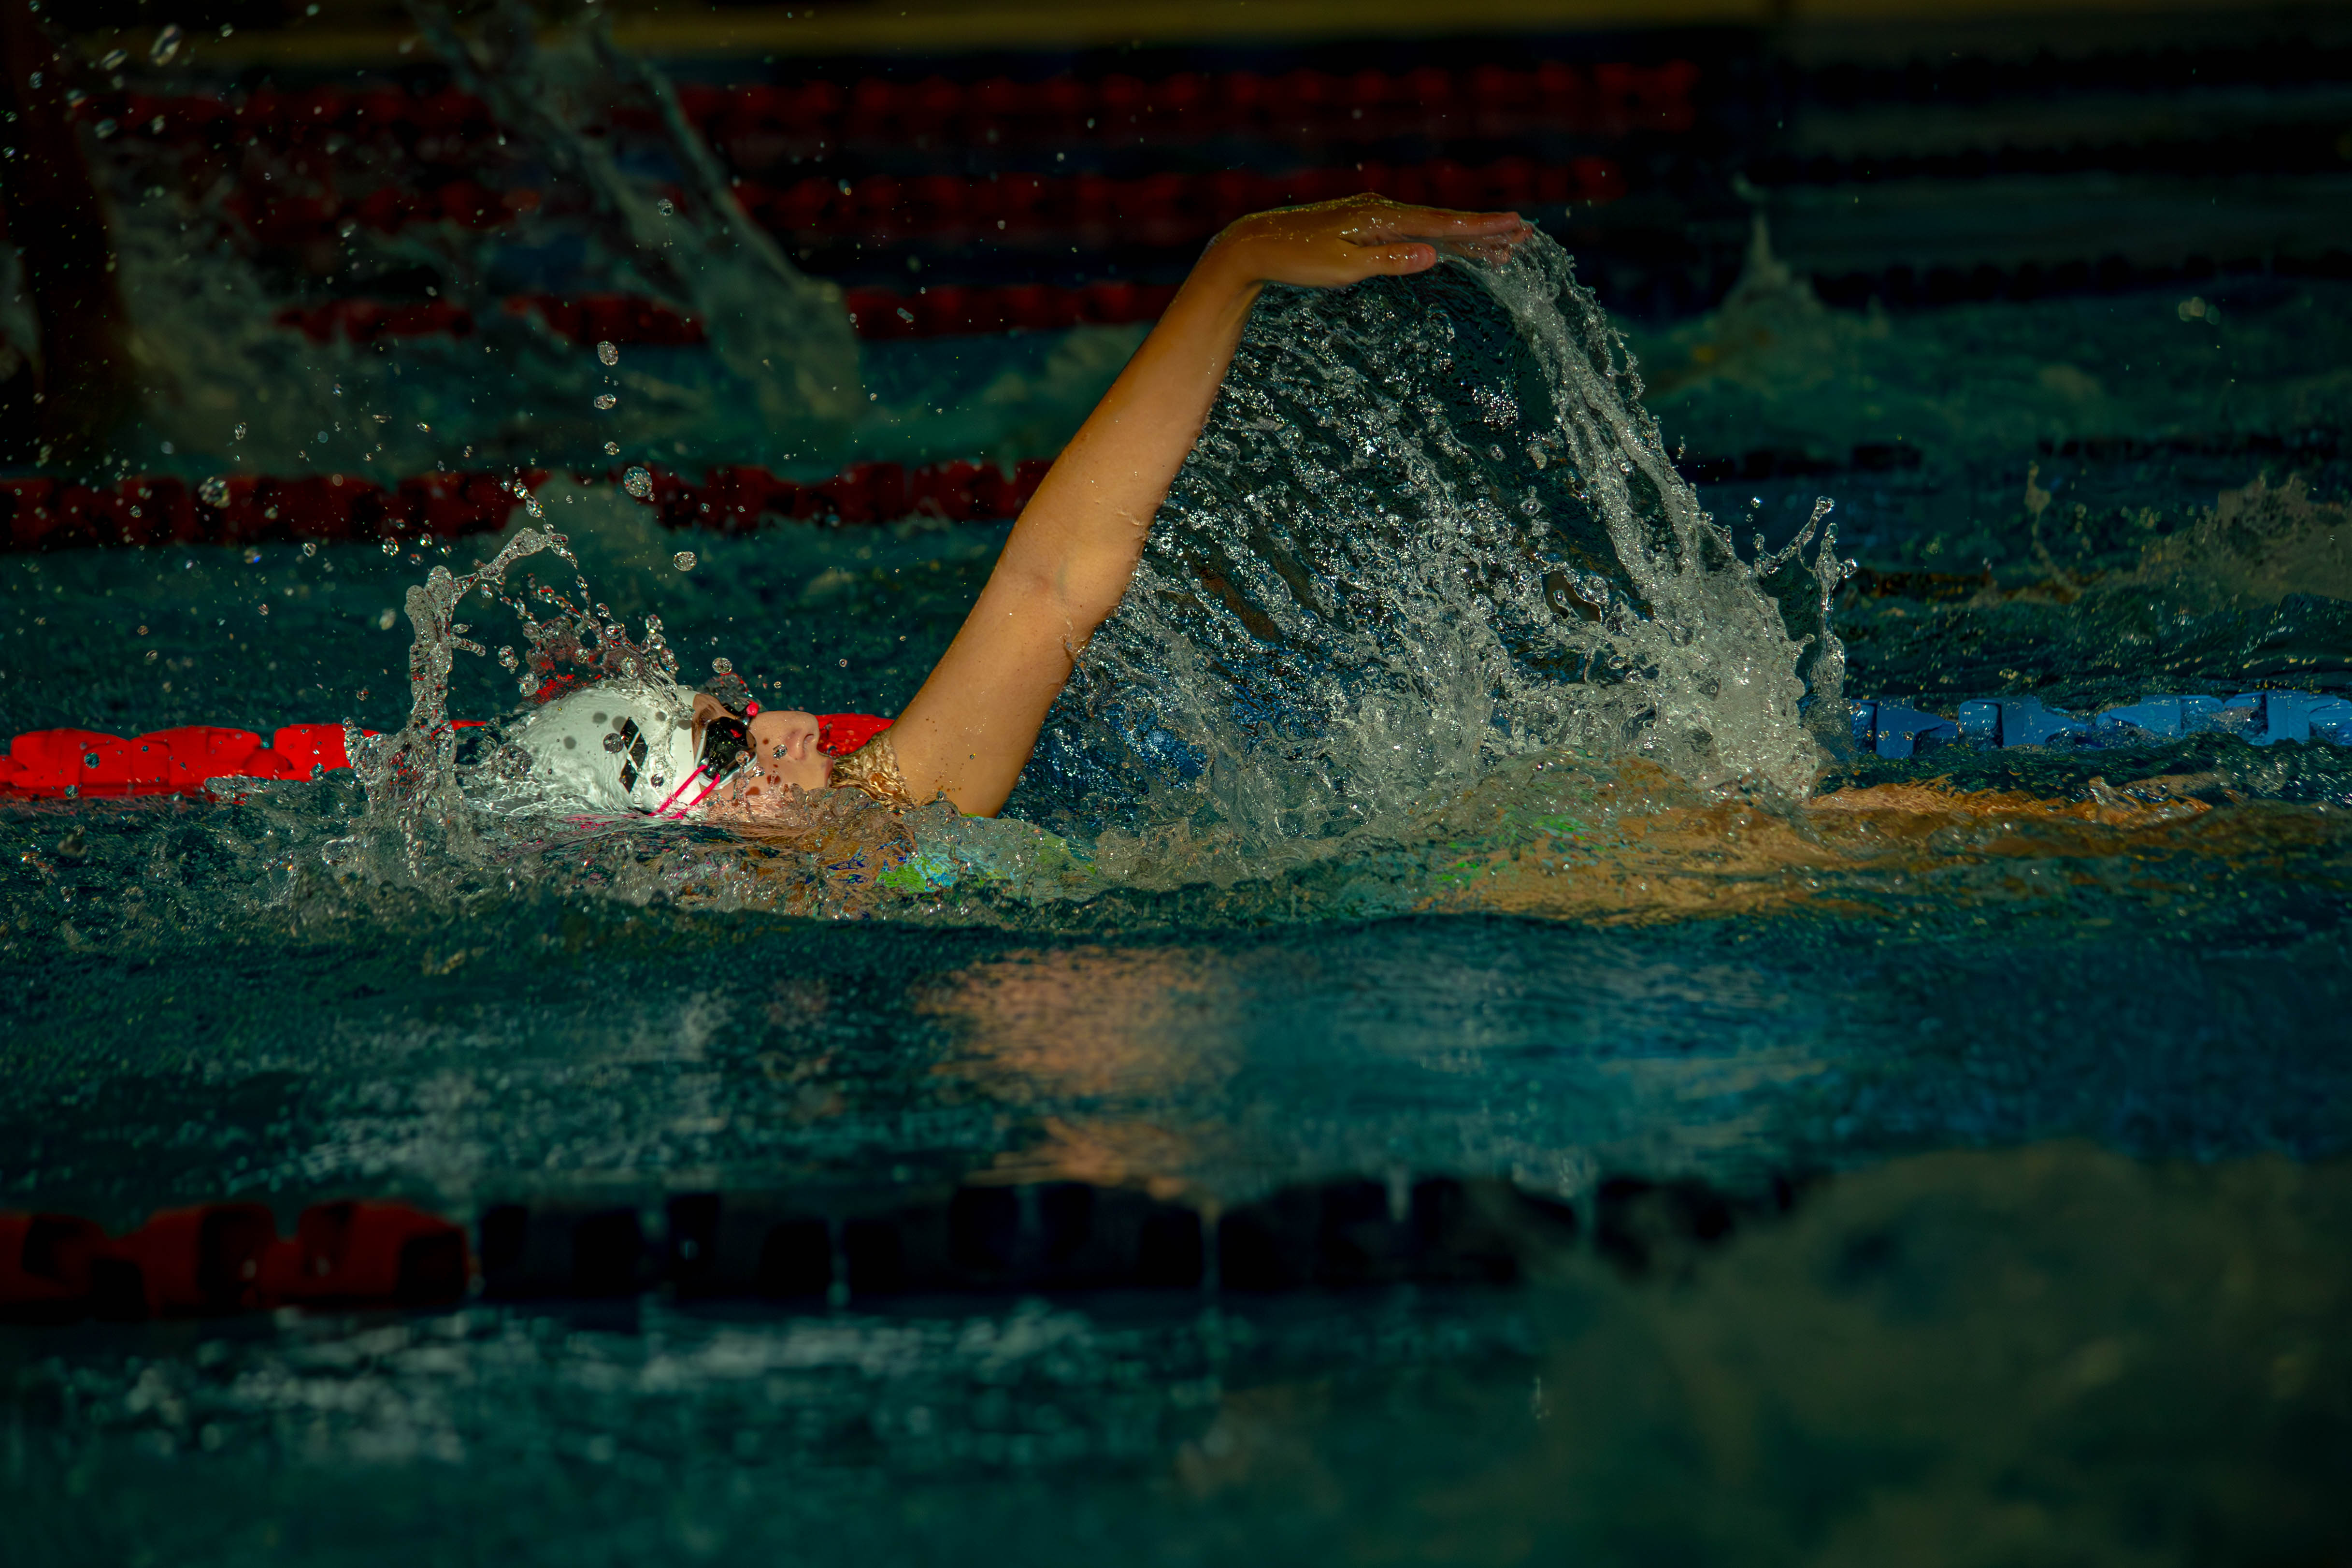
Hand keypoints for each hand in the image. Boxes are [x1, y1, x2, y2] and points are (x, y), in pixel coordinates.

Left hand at [1204, 194, 1529, 290]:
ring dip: (1465, 239)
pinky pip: (1411, 232)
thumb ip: (1389, 261)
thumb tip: (1433, 254)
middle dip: (1485, 231)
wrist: (1257, 244)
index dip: (1482, 228)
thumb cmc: (1297, 260)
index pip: (1442, 225)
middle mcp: (1384, 212)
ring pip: (1430, 228)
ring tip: (1501, 248)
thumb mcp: (1342, 267)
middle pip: (1444, 223)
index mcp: (1383, 219)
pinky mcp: (1366, 226)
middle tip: (1525, 236)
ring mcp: (1376, 218)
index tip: (1516, 227)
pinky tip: (1449, 247)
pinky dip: (1436, 240)